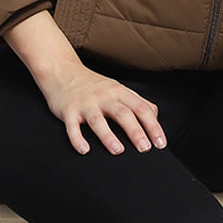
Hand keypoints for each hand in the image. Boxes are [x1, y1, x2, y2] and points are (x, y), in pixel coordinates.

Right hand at [39, 62, 166, 155]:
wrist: (61, 71)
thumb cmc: (93, 84)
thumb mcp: (117, 88)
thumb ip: (137, 101)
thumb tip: (155, 116)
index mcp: (119, 92)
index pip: (141, 109)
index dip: (153, 126)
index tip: (161, 143)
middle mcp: (104, 97)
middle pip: (123, 113)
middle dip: (135, 132)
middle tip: (145, 148)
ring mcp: (85, 104)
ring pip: (98, 120)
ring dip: (108, 136)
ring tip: (118, 151)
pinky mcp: (68, 111)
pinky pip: (72, 127)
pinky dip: (77, 139)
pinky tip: (84, 150)